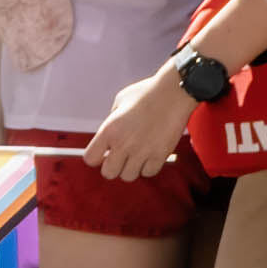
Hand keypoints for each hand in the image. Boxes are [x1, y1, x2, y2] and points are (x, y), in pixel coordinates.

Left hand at [89, 66, 195, 180]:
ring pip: (128, 176)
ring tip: (137, 155)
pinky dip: (149, 167)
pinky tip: (150, 155)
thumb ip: (111, 122)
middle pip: (108, 173)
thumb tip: (109, 138)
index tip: (104, 151)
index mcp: (109, 130)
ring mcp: (143, 151)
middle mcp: (123, 144)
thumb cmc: (147, 92)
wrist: (175, 91)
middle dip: (113, 166)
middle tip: (121, 156)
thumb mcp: (119, 102)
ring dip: (131, 167)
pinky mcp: (161, 154)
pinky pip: (149, 173)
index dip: (96, 156)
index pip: (90, 158)